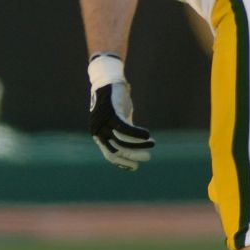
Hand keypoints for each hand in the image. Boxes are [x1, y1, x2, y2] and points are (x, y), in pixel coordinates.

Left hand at [87, 53, 153, 170]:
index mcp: (99, 135)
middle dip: (133, 156)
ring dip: (138, 145)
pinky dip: (137, 134)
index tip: (136, 167)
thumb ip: (124, 135)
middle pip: (116, 150)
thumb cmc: (115, 104)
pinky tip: (147, 136)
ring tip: (151, 144)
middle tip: (148, 157)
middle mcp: (98, 130)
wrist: (109, 82)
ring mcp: (104, 122)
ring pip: (122, 141)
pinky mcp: (112, 113)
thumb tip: (136, 149)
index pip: (110, 156)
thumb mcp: (119, 122)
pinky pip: (125, 128)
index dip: (123, 163)